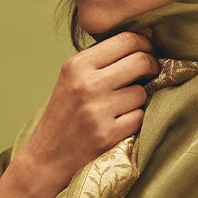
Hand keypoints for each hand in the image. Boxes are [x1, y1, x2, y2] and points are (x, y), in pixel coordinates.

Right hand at [15, 32, 159, 193]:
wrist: (46, 157)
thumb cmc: (64, 114)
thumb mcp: (72, 79)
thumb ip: (101, 61)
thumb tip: (145, 43)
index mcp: (77, 65)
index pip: (126, 40)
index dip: (146, 45)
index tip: (149, 52)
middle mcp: (86, 85)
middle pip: (140, 62)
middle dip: (151, 67)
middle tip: (150, 75)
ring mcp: (97, 111)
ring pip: (141, 92)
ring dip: (138, 100)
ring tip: (121, 107)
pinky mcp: (107, 134)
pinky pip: (139, 117)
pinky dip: (134, 121)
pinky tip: (118, 124)